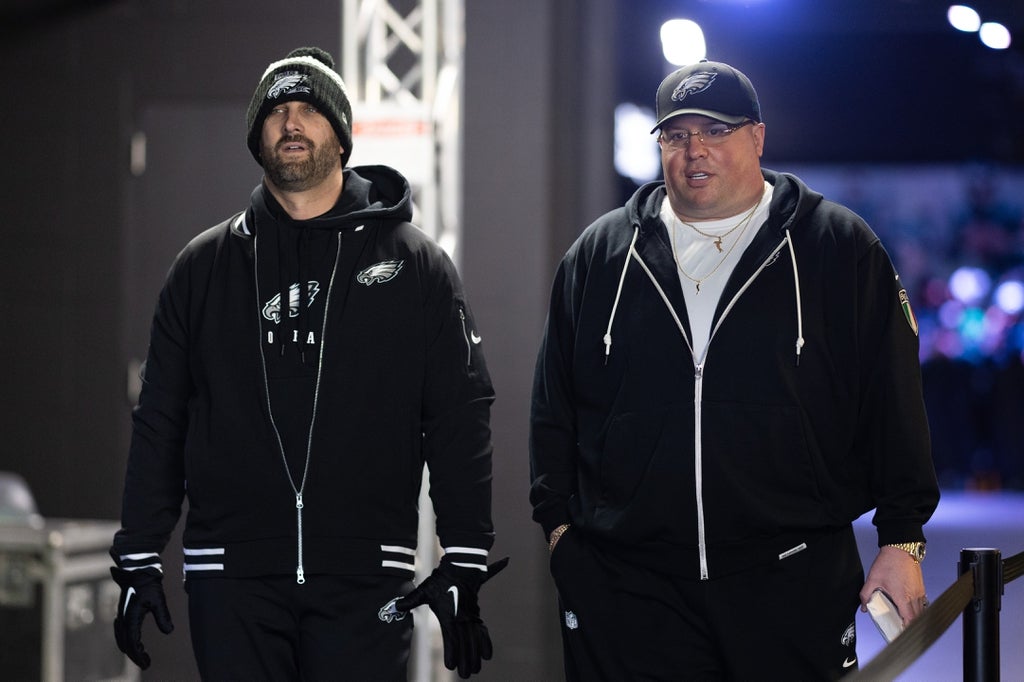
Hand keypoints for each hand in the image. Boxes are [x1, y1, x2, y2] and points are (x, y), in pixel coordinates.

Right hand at [110, 566, 173, 668]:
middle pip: (125, 644)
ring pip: (122, 639)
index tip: (147, 664)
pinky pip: (121, 632)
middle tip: (146, 663)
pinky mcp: (123, 613)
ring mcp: (121, 616)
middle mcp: (122, 620)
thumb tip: (169, 632)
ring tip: (142, 656)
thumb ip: (163, 617)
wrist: (138, 572)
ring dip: (130, 649)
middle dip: (135, 656)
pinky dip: (127, 641)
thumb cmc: (149, 586)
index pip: (133, 644)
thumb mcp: (159, 601)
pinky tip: (136, 643)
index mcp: (130, 619)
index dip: (139, 656)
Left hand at [394, 556, 508, 677]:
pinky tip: (487, 654)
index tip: (450, 666)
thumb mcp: (424, 590)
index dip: (451, 653)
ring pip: (475, 640)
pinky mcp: (475, 613)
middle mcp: (462, 618)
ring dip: (476, 656)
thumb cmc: (441, 579)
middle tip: (466, 675)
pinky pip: (482, 631)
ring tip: (476, 669)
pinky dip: (485, 643)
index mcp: (449, 616)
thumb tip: (395, 606)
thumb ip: (410, 601)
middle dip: (467, 661)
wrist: (461, 567)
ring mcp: (471, 616)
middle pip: (466, 644)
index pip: (451, 639)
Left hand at [859, 546, 926, 624]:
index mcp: (902, 597)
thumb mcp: (872, 579)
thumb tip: (864, 607)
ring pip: (920, 611)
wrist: (900, 549)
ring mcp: (919, 592)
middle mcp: (914, 596)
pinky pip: (922, 603)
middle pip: (916, 618)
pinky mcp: (920, 587)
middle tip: (900, 629)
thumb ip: (866, 594)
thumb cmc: (888, 563)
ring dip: (914, 618)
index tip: (900, 633)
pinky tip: (909, 610)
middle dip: (909, 626)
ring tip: (904, 622)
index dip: (906, 629)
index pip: (909, 619)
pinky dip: (917, 610)